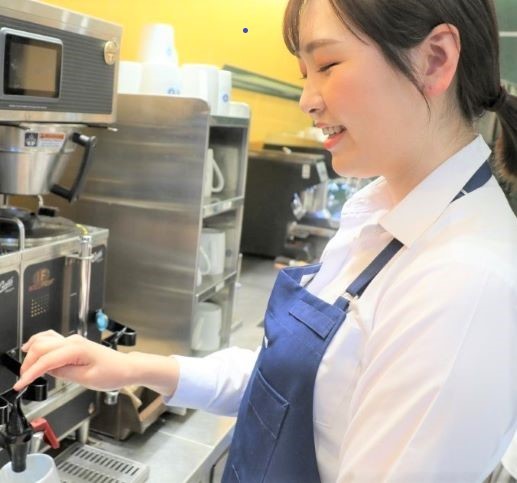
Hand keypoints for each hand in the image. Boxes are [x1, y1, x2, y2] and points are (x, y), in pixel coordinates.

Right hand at [13, 330, 129, 391]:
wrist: (126, 368)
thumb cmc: (113, 373)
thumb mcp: (86, 379)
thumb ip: (64, 373)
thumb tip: (47, 371)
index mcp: (76, 349)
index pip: (46, 360)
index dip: (30, 373)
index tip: (20, 384)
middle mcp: (73, 341)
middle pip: (41, 346)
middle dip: (28, 363)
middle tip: (23, 380)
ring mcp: (74, 341)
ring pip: (44, 340)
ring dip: (32, 353)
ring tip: (26, 369)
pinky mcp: (74, 344)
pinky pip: (52, 340)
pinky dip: (40, 346)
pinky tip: (33, 352)